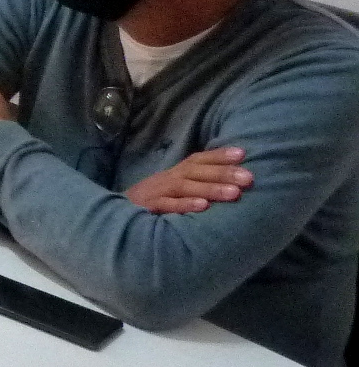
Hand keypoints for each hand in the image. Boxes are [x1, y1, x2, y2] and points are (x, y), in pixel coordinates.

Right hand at [124, 147, 251, 214]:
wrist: (116, 213)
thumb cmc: (153, 202)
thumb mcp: (173, 188)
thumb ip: (194, 183)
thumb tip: (230, 180)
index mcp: (175, 173)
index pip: (198, 159)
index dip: (218, 155)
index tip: (242, 154)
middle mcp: (168, 179)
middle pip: (196, 171)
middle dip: (223, 173)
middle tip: (249, 178)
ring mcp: (158, 192)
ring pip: (186, 187)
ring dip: (210, 189)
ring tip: (234, 194)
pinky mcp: (148, 207)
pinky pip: (168, 205)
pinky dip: (185, 205)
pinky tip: (203, 207)